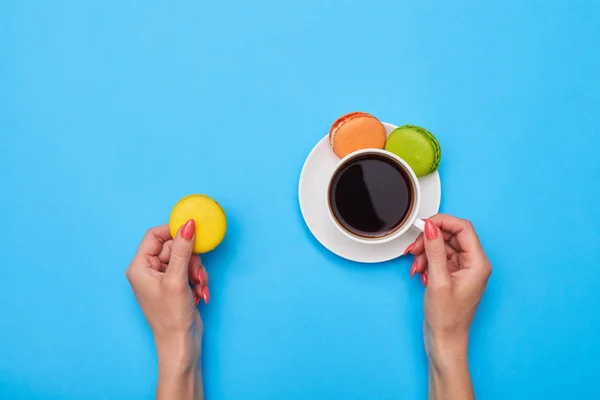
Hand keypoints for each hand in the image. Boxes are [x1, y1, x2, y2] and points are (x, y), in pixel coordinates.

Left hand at [126, 220, 208, 399]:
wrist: (181, 344)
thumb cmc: (171, 317)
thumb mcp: (177, 279)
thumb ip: (182, 249)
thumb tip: (188, 224)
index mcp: (140, 266)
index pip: (155, 235)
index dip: (174, 232)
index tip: (192, 233)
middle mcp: (149, 270)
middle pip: (174, 246)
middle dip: (190, 258)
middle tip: (195, 274)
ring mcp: (162, 277)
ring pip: (185, 258)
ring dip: (196, 270)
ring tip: (198, 286)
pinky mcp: (175, 284)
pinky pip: (189, 269)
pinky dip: (197, 279)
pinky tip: (199, 293)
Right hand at [406, 214, 491, 398]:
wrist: (444, 341)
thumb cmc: (446, 318)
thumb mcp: (438, 280)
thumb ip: (435, 250)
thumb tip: (431, 227)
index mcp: (478, 263)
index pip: (463, 228)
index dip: (442, 222)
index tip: (424, 225)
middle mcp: (473, 264)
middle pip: (451, 236)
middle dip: (429, 240)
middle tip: (414, 250)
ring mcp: (463, 270)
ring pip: (442, 246)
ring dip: (425, 252)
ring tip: (415, 266)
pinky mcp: (453, 275)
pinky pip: (439, 258)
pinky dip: (426, 262)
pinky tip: (419, 273)